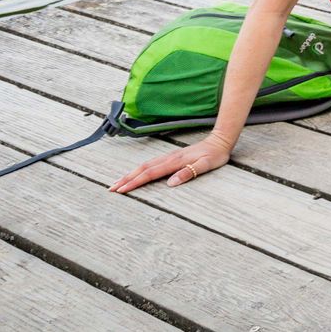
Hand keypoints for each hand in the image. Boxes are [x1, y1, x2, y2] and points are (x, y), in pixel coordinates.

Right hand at [108, 134, 232, 194]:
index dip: (135, 182)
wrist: (219, 141)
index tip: (122, 190)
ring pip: (144, 166)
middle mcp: (168, 158)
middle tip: (111, 189)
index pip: (150, 174)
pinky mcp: (171, 157)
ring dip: (130, 174)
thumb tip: (171, 183)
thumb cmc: (215, 155)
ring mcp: (169, 156)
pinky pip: (150, 164)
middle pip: (142, 169)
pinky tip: (135, 174)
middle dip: (126, 179)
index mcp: (175, 162)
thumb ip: (189, 173)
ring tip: (118, 183)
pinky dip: (139, 170)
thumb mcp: (206, 166)